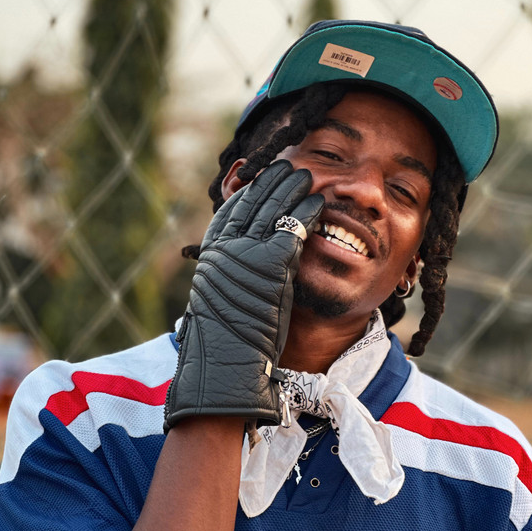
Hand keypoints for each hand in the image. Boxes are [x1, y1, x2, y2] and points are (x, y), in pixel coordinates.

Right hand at [164, 161, 323, 429]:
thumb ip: (235, 271)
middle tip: (289, 167)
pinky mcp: (271, 263)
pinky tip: (318, 202)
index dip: (251, 189)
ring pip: (274, 208)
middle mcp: (227, 245)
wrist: (225, 363)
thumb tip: (246, 262)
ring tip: (307, 175)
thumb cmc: (225, 338)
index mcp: (213, 251)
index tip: (263, 176)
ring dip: (292, 188)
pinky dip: (307, 212)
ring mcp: (248, 252)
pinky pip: (293, 228)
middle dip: (273, 180)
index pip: (232, 208)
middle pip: (253, 201)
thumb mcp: (222, 295)